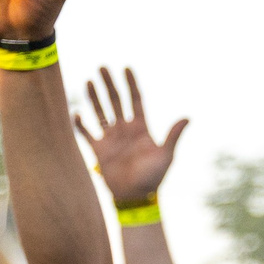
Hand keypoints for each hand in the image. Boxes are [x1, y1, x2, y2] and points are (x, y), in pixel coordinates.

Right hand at [77, 67, 187, 207]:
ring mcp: (111, 138)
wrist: (135, 197)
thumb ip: (173, 136)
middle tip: (102, 67)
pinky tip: (75, 113)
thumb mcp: (166, 155)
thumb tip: (188, 117)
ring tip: (89, 81)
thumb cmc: (153, 177)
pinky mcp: (98, 150)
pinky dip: (80, 124)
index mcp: (140, 128)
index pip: (135, 100)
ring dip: (94, 97)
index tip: (127, 68)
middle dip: (109, 84)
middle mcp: (124, 130)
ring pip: (100, 112)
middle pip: (115, 101)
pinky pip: (86, 133)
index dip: (131, 84)